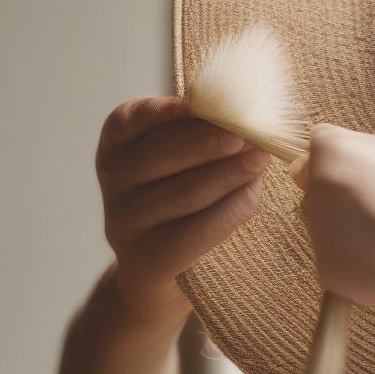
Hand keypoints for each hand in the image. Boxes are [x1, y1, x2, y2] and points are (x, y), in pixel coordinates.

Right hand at [96, 96, 270, 322]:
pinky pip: (196, 232)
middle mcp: (114, 181)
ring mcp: (125, 223)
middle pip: (161, 154)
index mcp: (116, 147)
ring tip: (261, 160)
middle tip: (249, 135)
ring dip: (229, 173)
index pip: (130, 120)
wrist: (158, 271)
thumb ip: (200, 135)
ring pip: (184, 192)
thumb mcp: (179, 161)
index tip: (202, 102)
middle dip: (210, 141)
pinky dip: (231, 210)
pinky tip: (254, 195)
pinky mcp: (146, 259)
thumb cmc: (180, 198)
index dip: (165, 109)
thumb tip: (249, 117)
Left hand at [289, 123, 374, 311]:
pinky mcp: (325, 268)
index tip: (367, 174)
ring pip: (324, 224)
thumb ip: (363, 147)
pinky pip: (336, 258)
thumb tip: (335, 155)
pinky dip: (354, 259)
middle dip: (341, 194)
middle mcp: (314, 188)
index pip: (317, 147)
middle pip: (316, 187)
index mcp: (332, 151)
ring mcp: (317, 230)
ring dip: (347, 227)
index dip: (341, 159)